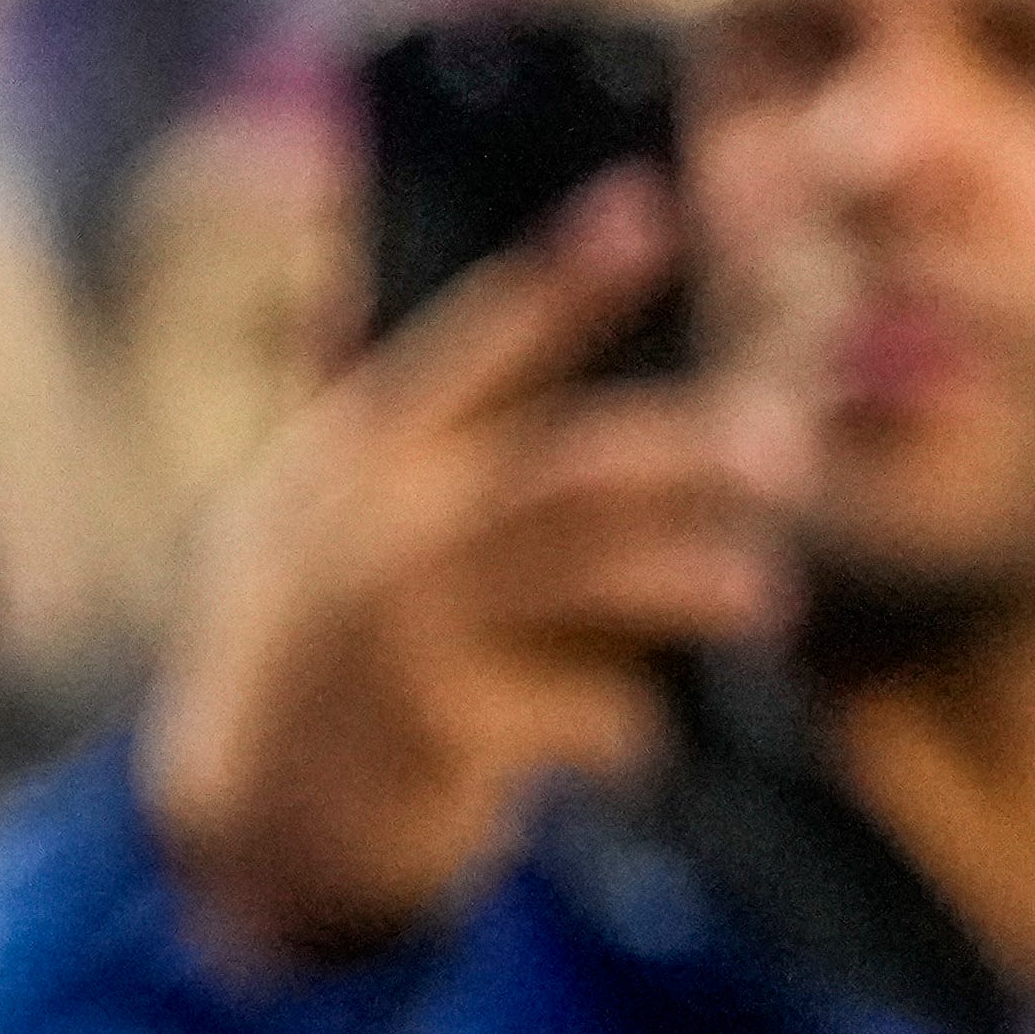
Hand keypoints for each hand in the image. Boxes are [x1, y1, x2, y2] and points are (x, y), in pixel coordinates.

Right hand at [136, 172, 806, 976]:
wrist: (248, 824)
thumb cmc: (312, 655)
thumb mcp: (301, 526)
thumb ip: (364, 426)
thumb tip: (341, 281)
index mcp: (351, 462)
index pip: (474, 347)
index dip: (565, 279)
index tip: (649, 209)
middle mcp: (377, 536)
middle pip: (573, 468)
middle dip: (694, 451)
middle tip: (786, 451)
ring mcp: (406, 635)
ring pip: (601, 583)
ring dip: (698, 584)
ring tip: (762, 596)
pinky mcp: (441, 732)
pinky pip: (588, 710)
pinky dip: (628, 725)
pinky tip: (630, 739)